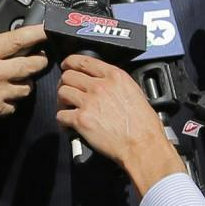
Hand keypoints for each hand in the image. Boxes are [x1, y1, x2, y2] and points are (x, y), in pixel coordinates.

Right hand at [0, 11, 49, 131]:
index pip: (17, 39)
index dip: (37, 32)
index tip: (48, 29)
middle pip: (32, 65)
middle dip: (41, 60)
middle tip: (39, 58)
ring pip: (26, 87)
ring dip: (25, 82)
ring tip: (17, 79)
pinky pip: (13, 105)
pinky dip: (11, 101)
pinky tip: (1, 97)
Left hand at [53, 56, 179, 191]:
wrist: (142, 144)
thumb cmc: (143, 124)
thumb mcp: (134, 91)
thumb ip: (115, 83)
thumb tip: (103, 83)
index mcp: (114, 76)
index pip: (83, 61)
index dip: (70, 63)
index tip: (66, 66)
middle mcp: (100, 86)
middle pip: (68, 76)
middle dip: (65, 83)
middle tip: (67, 92)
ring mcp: (89, 102)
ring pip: (62, 93)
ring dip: (62, 101)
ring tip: (67, 108)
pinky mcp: (81, 120)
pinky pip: (61, 115)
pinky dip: (62, 120)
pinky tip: (68, 124)